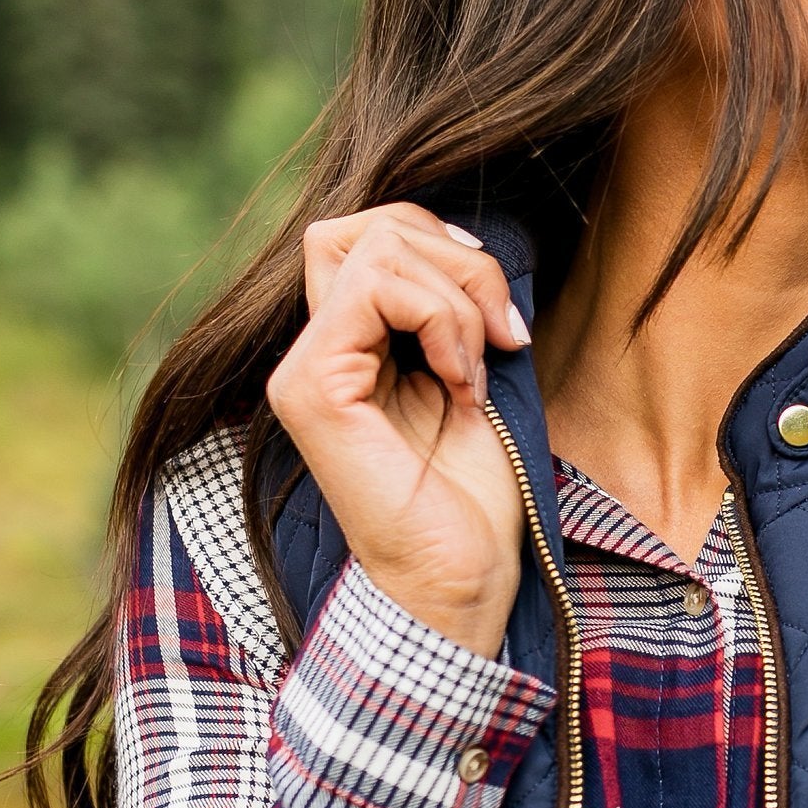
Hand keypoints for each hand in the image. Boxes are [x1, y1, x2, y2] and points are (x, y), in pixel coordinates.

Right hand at [264, 205, 530, 654]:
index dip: (442, 244)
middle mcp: (314, 354)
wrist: (461, 581)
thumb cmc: (473, 498)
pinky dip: (441, 321)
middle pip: (367, 225)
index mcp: (348, 349)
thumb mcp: (472, 376)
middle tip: (502, 334)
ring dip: (458, 298)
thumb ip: (450, 310)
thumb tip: (469, 240)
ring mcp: (304, 369)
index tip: (498, 311)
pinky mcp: (313, 386)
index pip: (372, 237)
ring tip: (479, 373)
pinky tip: (464, 386)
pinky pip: (376, 289)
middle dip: (458, 258)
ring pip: (376, 246)